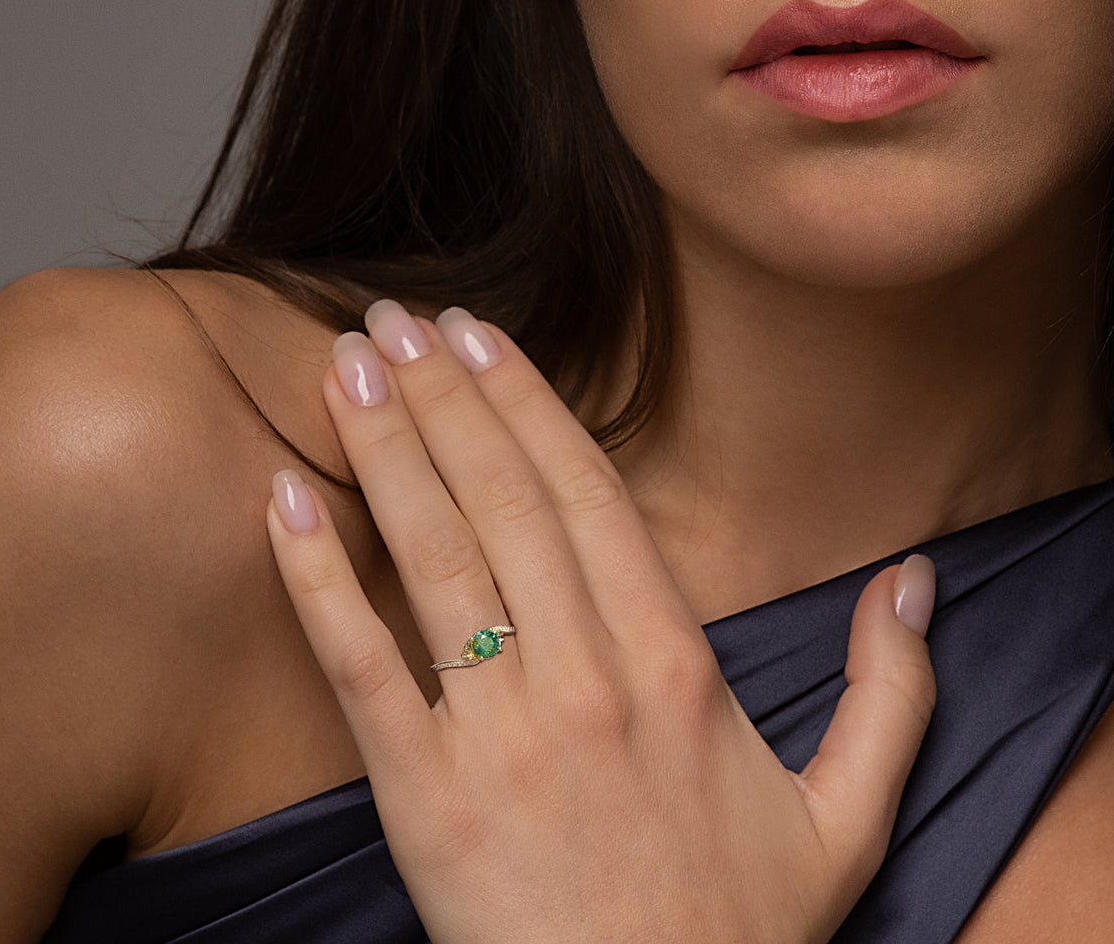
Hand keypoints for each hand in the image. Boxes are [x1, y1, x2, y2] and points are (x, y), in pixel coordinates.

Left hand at [266, 300, 936, 943]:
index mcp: (676, 667)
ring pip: (436, 557)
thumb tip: (914, 583)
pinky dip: (316, 579)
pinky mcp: (422, 796)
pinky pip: (359, 667)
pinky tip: (283, 500)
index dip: (527, 403)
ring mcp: (499, 734)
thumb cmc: (735, 933)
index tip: (480, 335)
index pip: (589, 495)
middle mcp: (585, 679)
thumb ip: (887, 691)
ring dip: (386, 449)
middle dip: (445, 396)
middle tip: (394, 316)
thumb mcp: (848, 817)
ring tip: (345, 366)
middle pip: (504, 500)